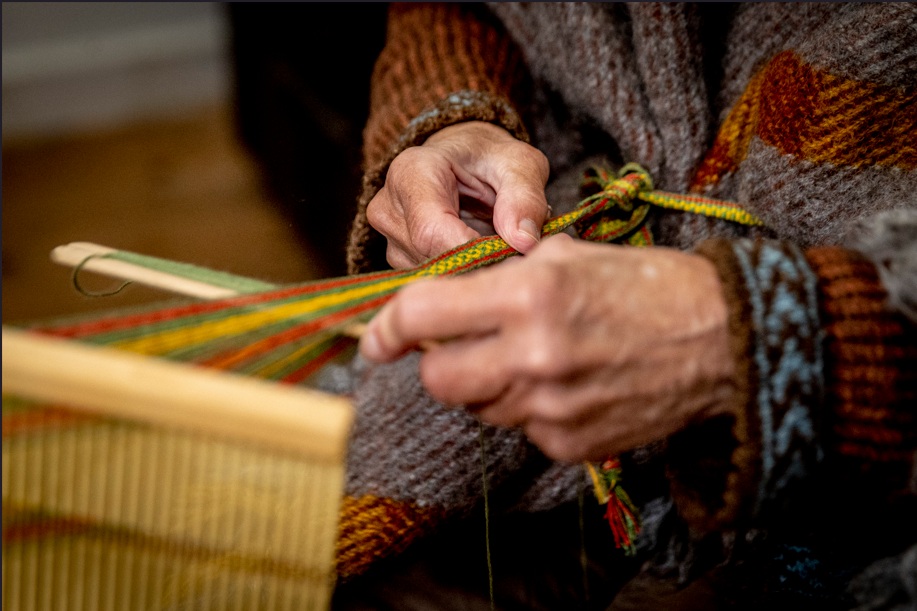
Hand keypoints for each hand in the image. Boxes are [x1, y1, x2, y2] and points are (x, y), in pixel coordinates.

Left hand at [359, 235, 736, 462]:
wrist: (721, 337)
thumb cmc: (645, 284)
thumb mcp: (567, 256)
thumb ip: (498, 278)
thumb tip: (444, 300)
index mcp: (530, 296)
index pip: (424, 314)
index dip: (389, 326)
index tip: (377, 338)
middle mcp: (534, 357)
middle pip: (438, 379)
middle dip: (439, 362)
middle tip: (461, 345)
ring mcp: (552, 408)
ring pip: (477, 407)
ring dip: (487, 384)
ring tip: (533, 356)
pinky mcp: (570, 443)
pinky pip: (519, 428)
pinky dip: (528, 407)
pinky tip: (566, 383)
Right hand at [367, 121, 550, 267]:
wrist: (466, 162)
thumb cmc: (491, 159)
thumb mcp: (520, 165)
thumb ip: (525, 198)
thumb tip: (523, 242)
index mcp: (410, 173)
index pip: (432, 232)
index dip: (477, 253)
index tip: (518, 259)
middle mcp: (389, 209)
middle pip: (431, 258)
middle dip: (479, 265)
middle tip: (519, 259)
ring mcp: (390, 240)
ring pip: (434, 277)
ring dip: (473, 274)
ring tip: (502, 254)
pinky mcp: (400, 263)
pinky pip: (434, 283)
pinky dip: (465, 279)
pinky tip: (484, 262)